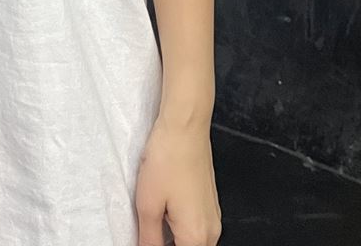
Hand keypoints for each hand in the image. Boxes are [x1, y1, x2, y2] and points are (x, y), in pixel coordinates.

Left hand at [135, 117, 221, 245]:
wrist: (185, 127)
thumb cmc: (168, 158)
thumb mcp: (147, 206)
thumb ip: (148, 240)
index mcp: (197, 237)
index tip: (147, 238)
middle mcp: (211, 231)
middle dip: (166, 245)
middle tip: (147, 231)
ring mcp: (213, 217)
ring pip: (192, 242)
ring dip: (173, 240)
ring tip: (154, 221)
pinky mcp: (209, 203)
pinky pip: (196, 228)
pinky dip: (180, 228)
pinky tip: (163, 212)